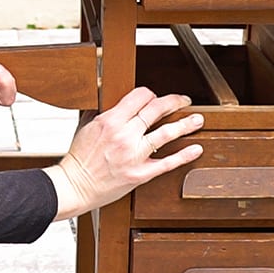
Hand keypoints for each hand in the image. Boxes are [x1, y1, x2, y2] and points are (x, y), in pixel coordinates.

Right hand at [43, 86, 203, 219]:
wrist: (76, 185)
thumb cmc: (79, 156)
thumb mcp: (86, 123)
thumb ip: (101, 106)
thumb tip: (105, 87)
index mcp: (109, 120)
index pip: (139, 97)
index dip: (150, 94)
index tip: (154, 97)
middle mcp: (124, 135)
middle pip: (156, 110)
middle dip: (174, 102)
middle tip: (184, 101)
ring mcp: (133, 155)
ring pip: (166, 134)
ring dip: (185, 124)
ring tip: (197, 119)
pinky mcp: (140, 174)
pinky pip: (167, 163)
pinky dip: (184, 155)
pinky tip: (196, 149)